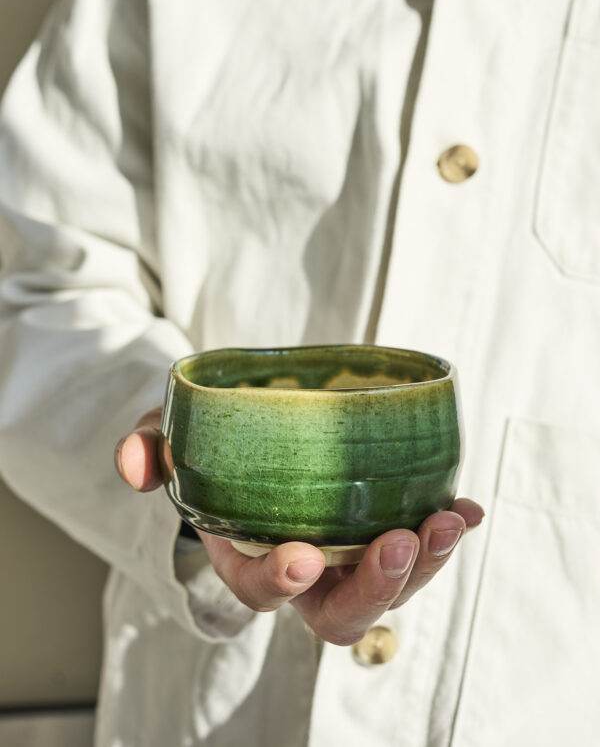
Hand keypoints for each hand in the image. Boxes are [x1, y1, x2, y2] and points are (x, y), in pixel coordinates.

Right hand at [115, 408, 483, 644]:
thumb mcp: (170, 439)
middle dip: (375, 587)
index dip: (280, 584)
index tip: (302, 555)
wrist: (250, 435)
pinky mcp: (377, 526)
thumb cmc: (209, 447)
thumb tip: (133, 465)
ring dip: (425, 562)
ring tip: (449, 519)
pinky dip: (445, 532)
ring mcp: (346, 553)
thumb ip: (147, 448)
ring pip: (390, 586)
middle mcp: (304, 570)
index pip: (262, 591)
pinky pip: (417, 545)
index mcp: (247, 555)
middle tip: (399, 542)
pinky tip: (466, 509)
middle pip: (341, 611)